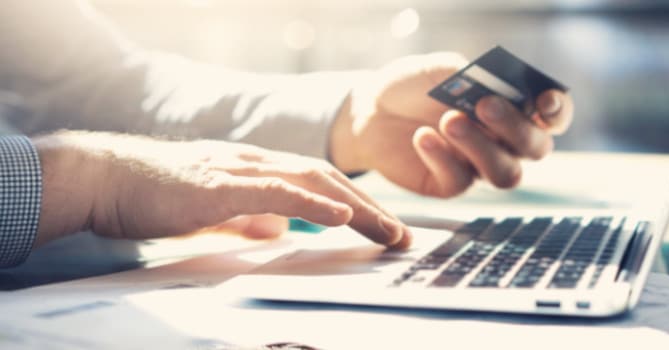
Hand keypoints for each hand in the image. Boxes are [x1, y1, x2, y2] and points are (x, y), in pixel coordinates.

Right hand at [32, 132, 410, 248]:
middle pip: (326, 180)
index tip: (381, 227)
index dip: (355, 203)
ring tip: (386, 229)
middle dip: (369, 208)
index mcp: (255, 170)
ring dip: (354, 206)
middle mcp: (255, 163)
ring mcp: (239, 170)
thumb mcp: (215, 211)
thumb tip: (278, 231)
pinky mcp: (220, 185)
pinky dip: (311, 203)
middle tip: (400, 234)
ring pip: (310, 182)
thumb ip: (248, 219)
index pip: (317, 183)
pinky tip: (339, 215)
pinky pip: (275, 191)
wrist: (108, 178)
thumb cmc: (156, 194)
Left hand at [331, 52, 573, 196]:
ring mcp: (479, 166)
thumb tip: (495, 88)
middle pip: (536, 148)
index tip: (543, 101)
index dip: (557, 111)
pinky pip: (460, 181)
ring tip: (449, 120)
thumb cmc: (412, 86)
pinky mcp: (450, 184)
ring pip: (505, 173)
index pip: (553, 116)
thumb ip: (472, 77)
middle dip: (515, 127)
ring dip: (481, 147)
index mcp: (513, 108)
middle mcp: (504, 141)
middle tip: (484, 105)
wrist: (371, 109)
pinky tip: (422, 137)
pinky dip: (442, 157)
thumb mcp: (440, 70)